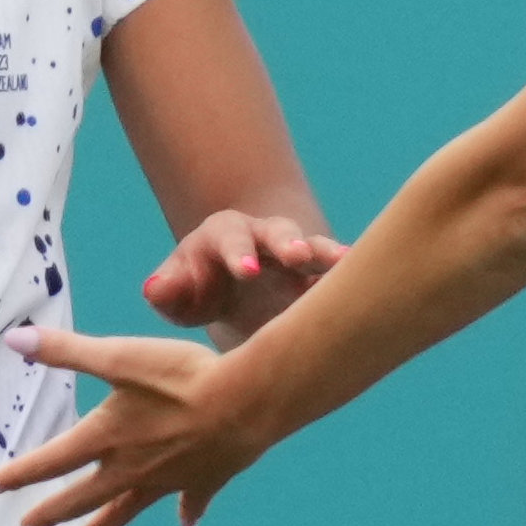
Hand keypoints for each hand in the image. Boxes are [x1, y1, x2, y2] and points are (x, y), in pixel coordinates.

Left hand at [0, 324, 240, 525]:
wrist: (247, 401)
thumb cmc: (182, 376)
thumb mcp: (120, 356)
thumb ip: (67, 351)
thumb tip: (14, 339)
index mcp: (107, 437)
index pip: (51, 461)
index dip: (18, 474)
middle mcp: (130, 467)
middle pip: (81, 497)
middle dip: (49, 514)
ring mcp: (166, 480)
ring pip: (125, 510)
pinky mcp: (202, 481)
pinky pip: (188, 502)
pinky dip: (185, 512)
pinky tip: (185, 523)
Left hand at [139, 207, 339, 345]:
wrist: (231, 289)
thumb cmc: (197, 288)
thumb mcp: (178, 292)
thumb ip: (166, 290)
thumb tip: (154, 289)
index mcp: (224, 236)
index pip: (230, 240)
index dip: (238, 253)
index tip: (247, 271)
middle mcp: (263, 238)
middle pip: (278, 233)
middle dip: (288, 243)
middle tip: (298, 256)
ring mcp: (295, 255)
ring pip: (314, 247)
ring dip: (327, 254)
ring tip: (343, 262)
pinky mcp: (317, 277)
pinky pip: (335, 274)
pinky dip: (347, 278)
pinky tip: (371, 288)